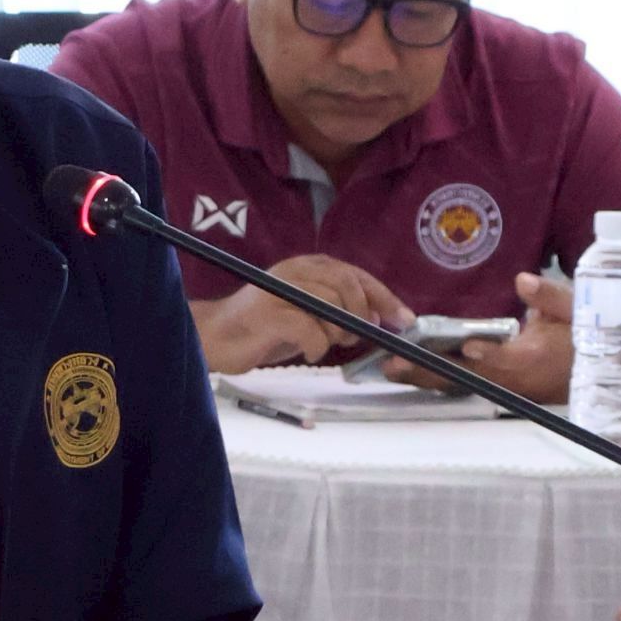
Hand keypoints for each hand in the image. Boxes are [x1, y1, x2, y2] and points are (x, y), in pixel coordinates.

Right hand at [193, 255, 413, 373]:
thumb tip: (379, 317)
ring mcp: (279, 291)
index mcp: (307, 267)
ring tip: (326, 345)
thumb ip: (340, 311)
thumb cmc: (265, 328)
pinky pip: (308, 331)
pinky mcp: (266, 315)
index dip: (384, 297)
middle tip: (357, 337)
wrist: (217, 338)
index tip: (404, 321)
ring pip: (330, 307)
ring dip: (337, 334)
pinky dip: (316, 347)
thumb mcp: (308, 315)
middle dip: (361, 314)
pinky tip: (307, 353)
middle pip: (346, 284)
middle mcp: (294, 271)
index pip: (355, 274)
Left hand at [383, 271, 573, 401]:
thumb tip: (522, 280)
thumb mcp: (575, 309)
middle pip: (469, 378)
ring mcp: (506, 388)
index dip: (491, 355)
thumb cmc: (584, 337)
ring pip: (461, 384)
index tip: (471, 347)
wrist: (597, 371)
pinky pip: (464, 385)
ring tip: (391, 369)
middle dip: (432, 372)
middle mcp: (515, 379)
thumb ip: (549, 295)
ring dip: (427, 378)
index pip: (510, 358)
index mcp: (535, 358)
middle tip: (394, 364)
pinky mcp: (500, 390)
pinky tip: (412, 371)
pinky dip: (438, 378)